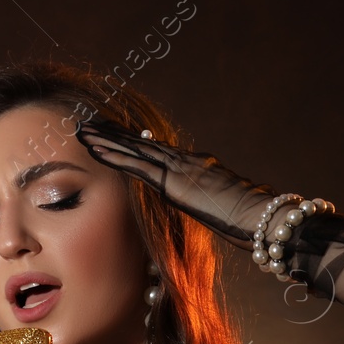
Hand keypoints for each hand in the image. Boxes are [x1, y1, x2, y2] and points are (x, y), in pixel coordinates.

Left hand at [73, 118, 278, 248]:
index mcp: (198, 167)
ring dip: (106, 140)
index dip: (136, 142)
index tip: (116, 134)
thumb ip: (211, 205)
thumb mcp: (229, 209)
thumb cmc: (252, 220)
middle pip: (143, 143)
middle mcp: (186, 161)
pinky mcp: (173, 181)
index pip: (159, 152)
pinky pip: (136, 166)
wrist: (262, 217)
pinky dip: (113, 156)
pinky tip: (94, 149)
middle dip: (116, 134)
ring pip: (135, 149)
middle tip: (90, 123)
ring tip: (82, 130)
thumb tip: (206, 210)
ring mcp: (180, 168)